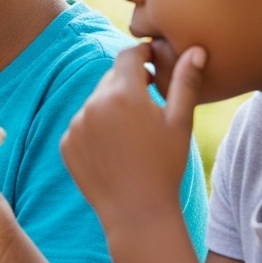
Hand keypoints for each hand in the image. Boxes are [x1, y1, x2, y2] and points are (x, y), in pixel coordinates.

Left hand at [60, 42, 203, 225]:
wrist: (137, 213)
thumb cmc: (166, 167)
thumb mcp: (180, 123)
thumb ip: (185, 82)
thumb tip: (195, 49)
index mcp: (123, 94)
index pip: (128, 56)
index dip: (143, 54)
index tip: (153, 61)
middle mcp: (93, 105)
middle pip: (111, 79)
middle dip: (129, 84)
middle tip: (149, 102)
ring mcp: (76, 125)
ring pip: (95, 102)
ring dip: (111, 107)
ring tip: (133, 133)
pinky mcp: (66, 143)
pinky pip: (82, 125)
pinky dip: (96, 129)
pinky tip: (115, 148)